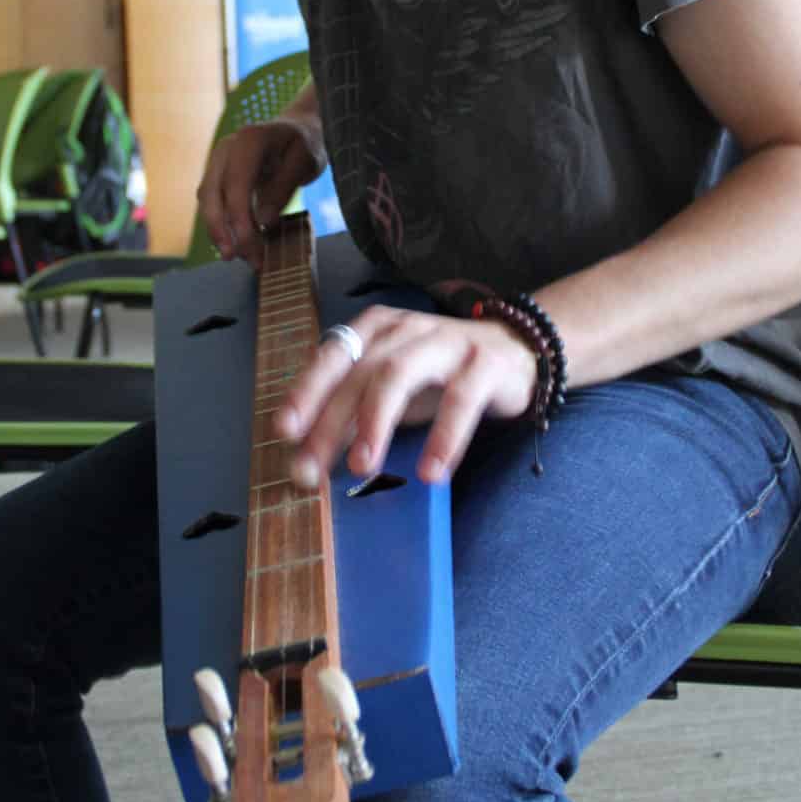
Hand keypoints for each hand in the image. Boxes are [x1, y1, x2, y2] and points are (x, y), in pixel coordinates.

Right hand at [196, 114, 325, 267]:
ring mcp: (218, 160)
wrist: (296, 129)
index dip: (238, 218)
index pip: (236, 183)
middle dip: (221, 230)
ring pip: (208, 200)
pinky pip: (213, 202)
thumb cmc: (304, 145)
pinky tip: (238, 244)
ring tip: (243, 257)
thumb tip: (264, 221)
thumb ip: (283, 188)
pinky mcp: (217, 174)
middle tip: (236, 258)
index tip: (249, 245)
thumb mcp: (304, 162)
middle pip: (212, 193)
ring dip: (220, 231)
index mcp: (250, 140)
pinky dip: (222, 224)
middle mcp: (226, 148)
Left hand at [273, 307, 538, 487]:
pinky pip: (460, 399)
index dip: (305, 392)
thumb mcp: (392, 391)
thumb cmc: (439, 375)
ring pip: (399, 374)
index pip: (333, 358)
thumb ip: (352, 414)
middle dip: (331, 422)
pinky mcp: (485, 363)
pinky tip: (431, 472)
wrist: (516, 350)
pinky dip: (444, 437)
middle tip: (311, 469)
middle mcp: (407, 329)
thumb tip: (307, 455)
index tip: (283, 431)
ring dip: (375, 422)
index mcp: (377, 329)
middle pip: (359, 372)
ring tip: (361, 467)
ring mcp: (446, 342)